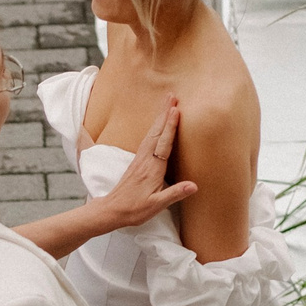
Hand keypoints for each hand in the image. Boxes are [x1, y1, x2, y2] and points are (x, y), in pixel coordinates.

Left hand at [99, 96, 197, 230]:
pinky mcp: (137, 162)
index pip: (164, 143)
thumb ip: (174, 194)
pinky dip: (154, 128)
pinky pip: (148, 139)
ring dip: (159, 117)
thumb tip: (194, 185)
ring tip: (167, 103)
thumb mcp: (156, 205)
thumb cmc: (134, 210)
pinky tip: (157, 124)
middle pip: (157, 132)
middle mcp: (146, 160)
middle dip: (165, 113)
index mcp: (153, 169)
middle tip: (172, 95)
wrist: (112, 210)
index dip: (170, 126)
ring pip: (152, 133)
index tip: (176, 110)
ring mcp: (140, 159)